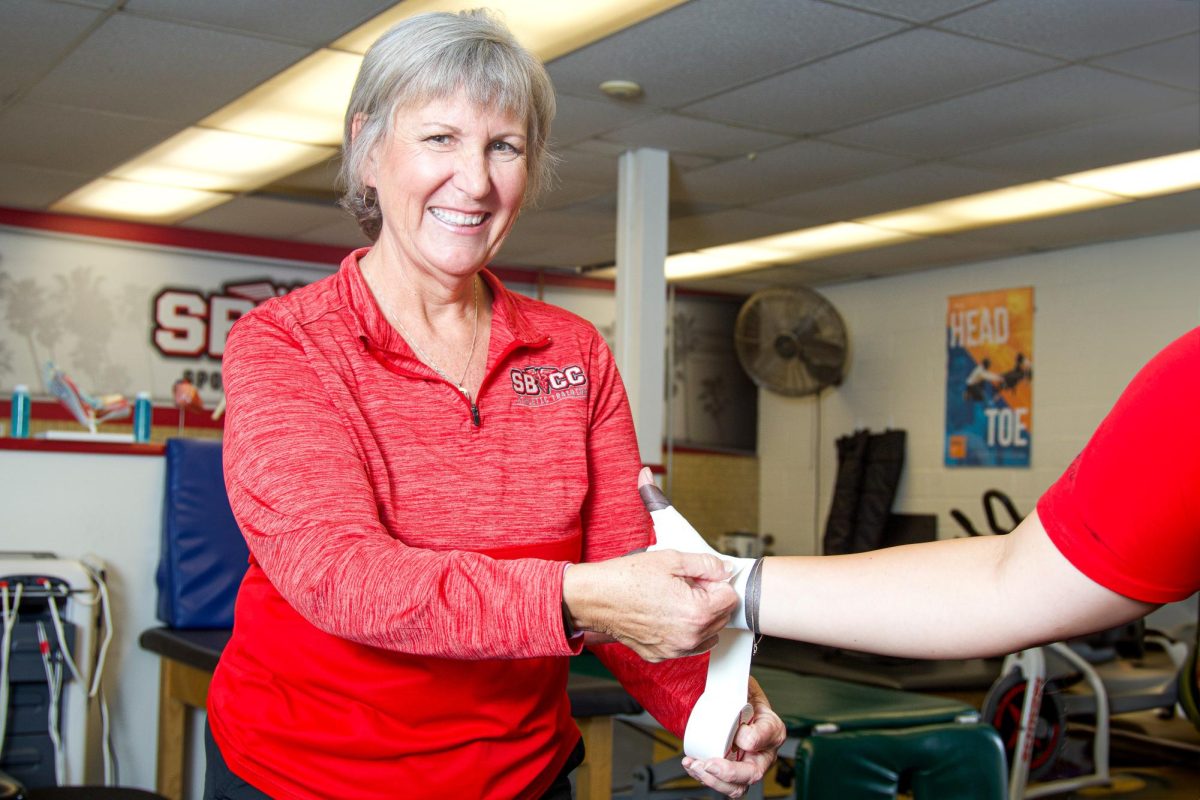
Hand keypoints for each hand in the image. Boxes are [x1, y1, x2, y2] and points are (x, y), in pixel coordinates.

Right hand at [563, 549, 737, 661]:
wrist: (596, 598)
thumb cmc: (627, 578)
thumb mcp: (672, 560)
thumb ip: (706, 564)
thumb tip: (725, 569)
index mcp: (697, 613)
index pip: (730, 597)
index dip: (716, 582)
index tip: (700, 578)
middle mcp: (689, 637)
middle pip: (721, 617)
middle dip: (709, 600)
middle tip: (685, 586)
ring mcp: (675, 650)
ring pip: (706, 634)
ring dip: (699, 618)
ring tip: (674, 601)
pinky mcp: (661, 655)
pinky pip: (685, 644)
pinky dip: (682, 631)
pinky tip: (664, 614)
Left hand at [681, 677, 785, 797]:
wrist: (734, 707)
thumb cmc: (742, 698)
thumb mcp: (744, 685)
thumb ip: (739, 682)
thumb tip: (729, 673)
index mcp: (772, 728)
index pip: (767, 736)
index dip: (753, 739)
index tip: (739, 734)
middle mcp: (764, 752)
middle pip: (753, 772)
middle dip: (729, 771)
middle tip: (710, 763)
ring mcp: (749, 766)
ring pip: (738, 786)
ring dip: (714, 780)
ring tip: (696, 766)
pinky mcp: (734, 775)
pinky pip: (723, 785)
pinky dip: (705, 779)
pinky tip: (693, 766)